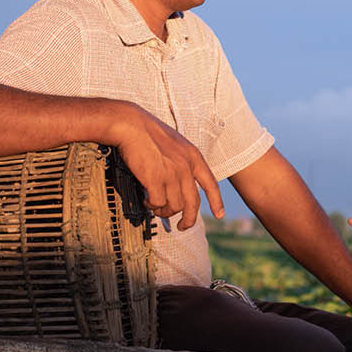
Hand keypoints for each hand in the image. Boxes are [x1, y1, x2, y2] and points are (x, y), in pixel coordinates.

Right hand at [112, 105, 223, 230]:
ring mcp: (172, 174)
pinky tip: (146, 200)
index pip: (211, 183)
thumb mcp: (175, 143)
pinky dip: (152, 206)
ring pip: (175, 206)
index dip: (216, 201)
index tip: (219, 215)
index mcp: (193, 157)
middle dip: (189, 219)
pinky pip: (158, 203)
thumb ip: (182, 162)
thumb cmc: (148, 133)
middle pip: (193, 203)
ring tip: (155, 205)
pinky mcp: (156, 180)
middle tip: (182, 227)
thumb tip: (180, 185)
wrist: (131, 125)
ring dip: (164, 210)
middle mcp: (186, 167)